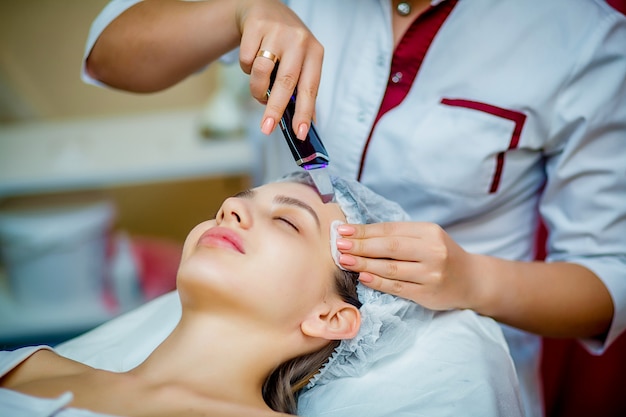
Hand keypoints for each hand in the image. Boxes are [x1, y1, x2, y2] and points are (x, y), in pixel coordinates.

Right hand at [236, 0, 322, 139]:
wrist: (266, 9)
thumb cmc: (286, 44)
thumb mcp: (302, 62)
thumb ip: (303, 91)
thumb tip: (308, 125)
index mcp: (315, 53)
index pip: (310, 88)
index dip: (305, 112)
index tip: (300, 133)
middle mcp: (299, 41)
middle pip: (285, 82)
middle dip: (275, 109)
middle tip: (267, 128)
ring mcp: (278, 32)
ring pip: (261, 72)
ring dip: (256, 88)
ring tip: (259, 88)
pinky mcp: (257, 26)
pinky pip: (246, 60)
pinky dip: (246, 68)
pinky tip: (253, 59)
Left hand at [336, 222, 479, 310]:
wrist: (471, 280)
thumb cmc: (441, 255)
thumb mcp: (426, 238)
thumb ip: (398, 236)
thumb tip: (358, 235)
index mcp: (429, 232)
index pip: (390, 230)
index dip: (364, 230)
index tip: (342, 231)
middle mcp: (433, 251)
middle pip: (390, 247)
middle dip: (361, 246)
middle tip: (339, 245)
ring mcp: (431, 274)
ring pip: (391, 268)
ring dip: (364, 264)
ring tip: (345, 260)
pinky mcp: (428, 293)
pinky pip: (397, 287)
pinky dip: (378, 282)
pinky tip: (363, 278)